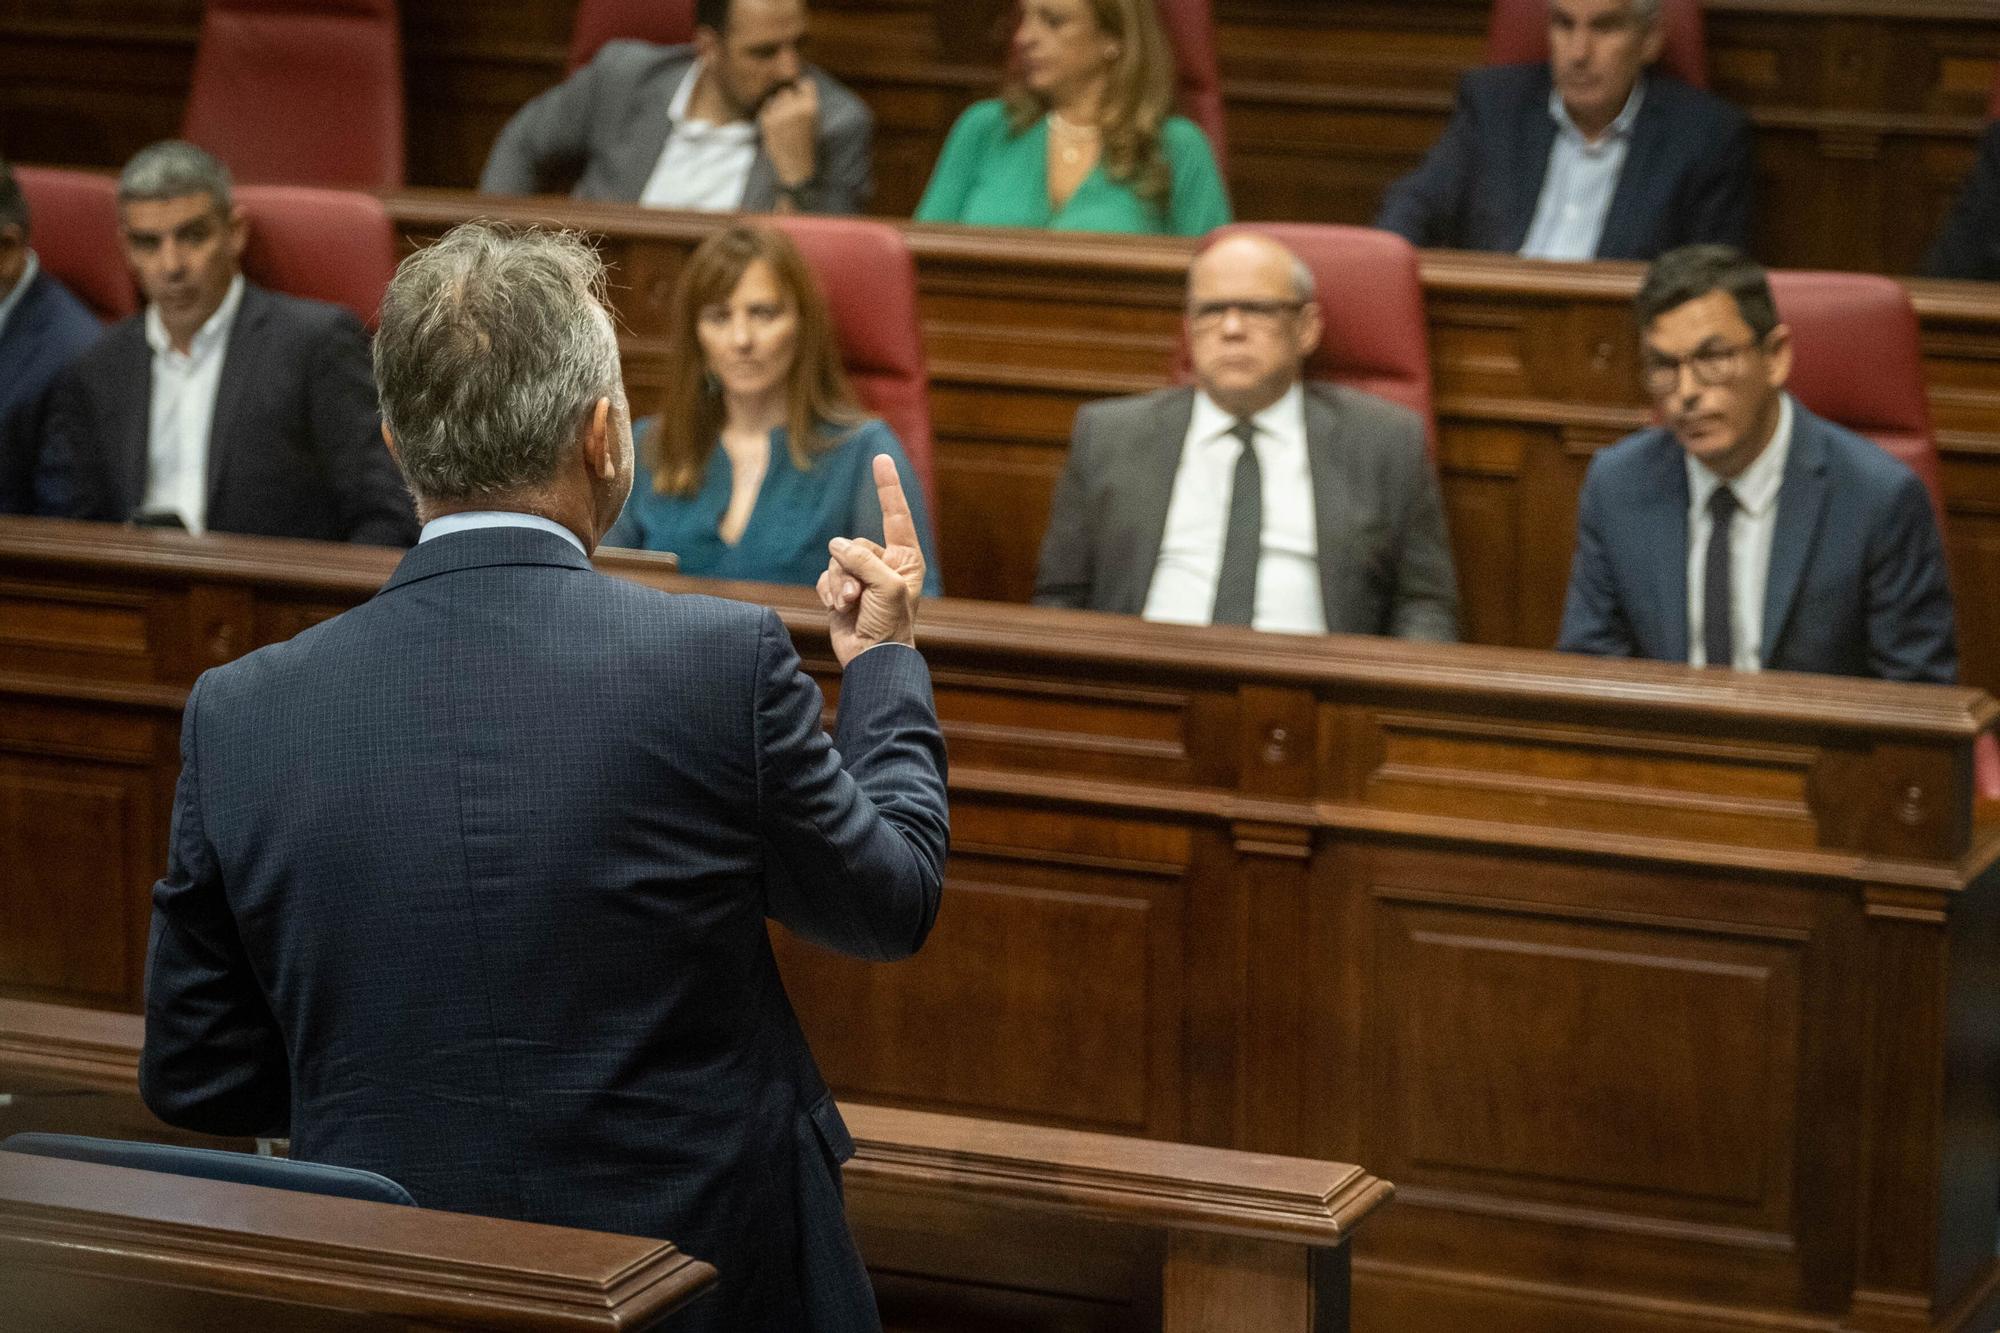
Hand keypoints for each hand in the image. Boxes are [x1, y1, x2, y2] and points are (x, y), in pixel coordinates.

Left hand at [758, 79, 819, 194]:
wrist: (798, 170)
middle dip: (788, 100)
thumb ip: (806, 103)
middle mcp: (796, 108)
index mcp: (812, 107)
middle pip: (787, 90)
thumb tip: (796, 81)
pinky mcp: (767, 122)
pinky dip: (769, 115)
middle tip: (791, 117)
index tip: (801, 96)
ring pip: (775, 98)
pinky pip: (766, 108)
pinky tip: (776, 128)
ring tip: (784, 124)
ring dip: (778, 106)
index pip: (806, 83)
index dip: (802, 89)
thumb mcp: (815, 122)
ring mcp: (780, 114)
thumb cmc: (809, 147)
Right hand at [817, 454, 924, 665]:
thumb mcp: (885, 586)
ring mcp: (862, 577)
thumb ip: (862, 558)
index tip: (881, 458)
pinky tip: (836, 607)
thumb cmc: (891, 624)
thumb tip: (836, 545)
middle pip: (854, 543)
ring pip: (836, 559)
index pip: (895, 515)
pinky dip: (827, 590)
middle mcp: (884, 564)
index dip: (888, 486)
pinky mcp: (841, 590)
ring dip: (838, 583)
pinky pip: (825, 576)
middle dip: (850, 567)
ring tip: (849, 604)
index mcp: (905, 558)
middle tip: (858, 594)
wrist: (873, 659)